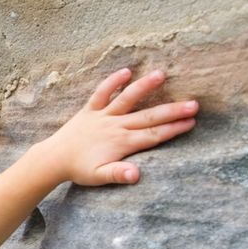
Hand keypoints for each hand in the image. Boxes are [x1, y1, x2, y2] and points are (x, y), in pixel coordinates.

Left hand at [40, 68, 196, 185]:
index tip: (192, 121)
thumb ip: (118, 174)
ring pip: (127, 99)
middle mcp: (115, 126)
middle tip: (194, 104)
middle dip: (172, 110)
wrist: (53, 159)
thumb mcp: (99, 177)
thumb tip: (137, 175)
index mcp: (122, 143)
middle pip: (148, 117)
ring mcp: (103, 116)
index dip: (174, 128)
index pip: (153, 135)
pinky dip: (112, 82)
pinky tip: (125, 71)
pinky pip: (101, 93)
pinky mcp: (90, 110)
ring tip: (160, 74)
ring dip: (143, 87)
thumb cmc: (79, 170)